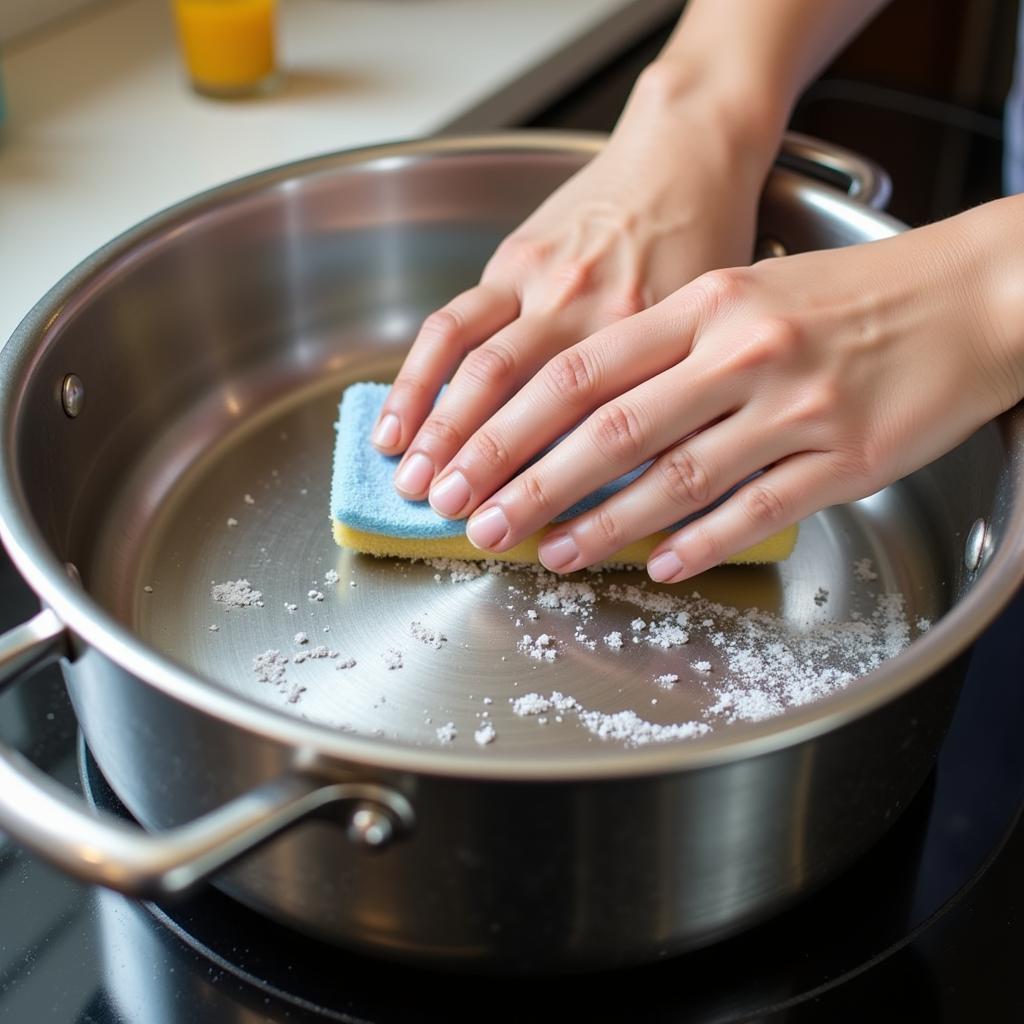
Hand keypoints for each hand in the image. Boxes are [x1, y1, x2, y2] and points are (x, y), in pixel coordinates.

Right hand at [370, 66, 776, 501]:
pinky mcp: (511, 261)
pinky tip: (393, 422)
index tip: (525, 535)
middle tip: (453, 521)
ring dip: (438, 433)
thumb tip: (622, 484)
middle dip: (483, 474)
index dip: (551, 490)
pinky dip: (416, 377)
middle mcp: (592, 312)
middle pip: (526, 409)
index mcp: (652, 340)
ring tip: (410, 484)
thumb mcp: (710, 329)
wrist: (689, 155)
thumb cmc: (706, 248)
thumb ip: (667, 397)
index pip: (593, 431)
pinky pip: (452, 324)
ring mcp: (545, 284)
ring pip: (478, 370)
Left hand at [426, 205, 1023, 581]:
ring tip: (552, 555)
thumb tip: (586, 410)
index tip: (468, 466)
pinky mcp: (845, 461)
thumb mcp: (745, 292)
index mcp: (706, 303)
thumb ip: (666, 344)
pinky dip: (697, 543)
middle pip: (609, 429)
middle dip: (532, 484)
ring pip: (674, 478)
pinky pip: (753, 513)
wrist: (972, 295)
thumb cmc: (848, 297)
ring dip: (602, 525)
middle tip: (482, 525)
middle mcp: (741, 352)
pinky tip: (657, 566)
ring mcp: (794, 409)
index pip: (581, 369)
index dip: (511, 425)